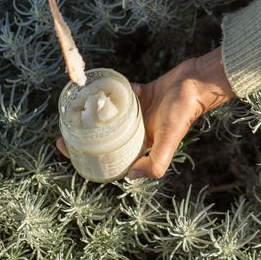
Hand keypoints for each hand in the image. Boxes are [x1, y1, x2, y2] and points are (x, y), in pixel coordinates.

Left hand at [55, 46, 235, 178]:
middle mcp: (140, 132)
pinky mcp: (144, 94)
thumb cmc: (183, 111)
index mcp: (143, 147)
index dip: (86, 155)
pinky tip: (106, 87)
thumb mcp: (168, 140)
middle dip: (85, 134)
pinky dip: (116, 92)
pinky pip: (124, 95)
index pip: (110, 158)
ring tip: (80, 106)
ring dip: (99, 112)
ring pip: (113, 116)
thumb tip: (130, 177)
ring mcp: (141, 113)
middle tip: (66, 126)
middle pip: (107, 137)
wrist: (195, 82)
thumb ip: (156, 163)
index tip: (65, 145)